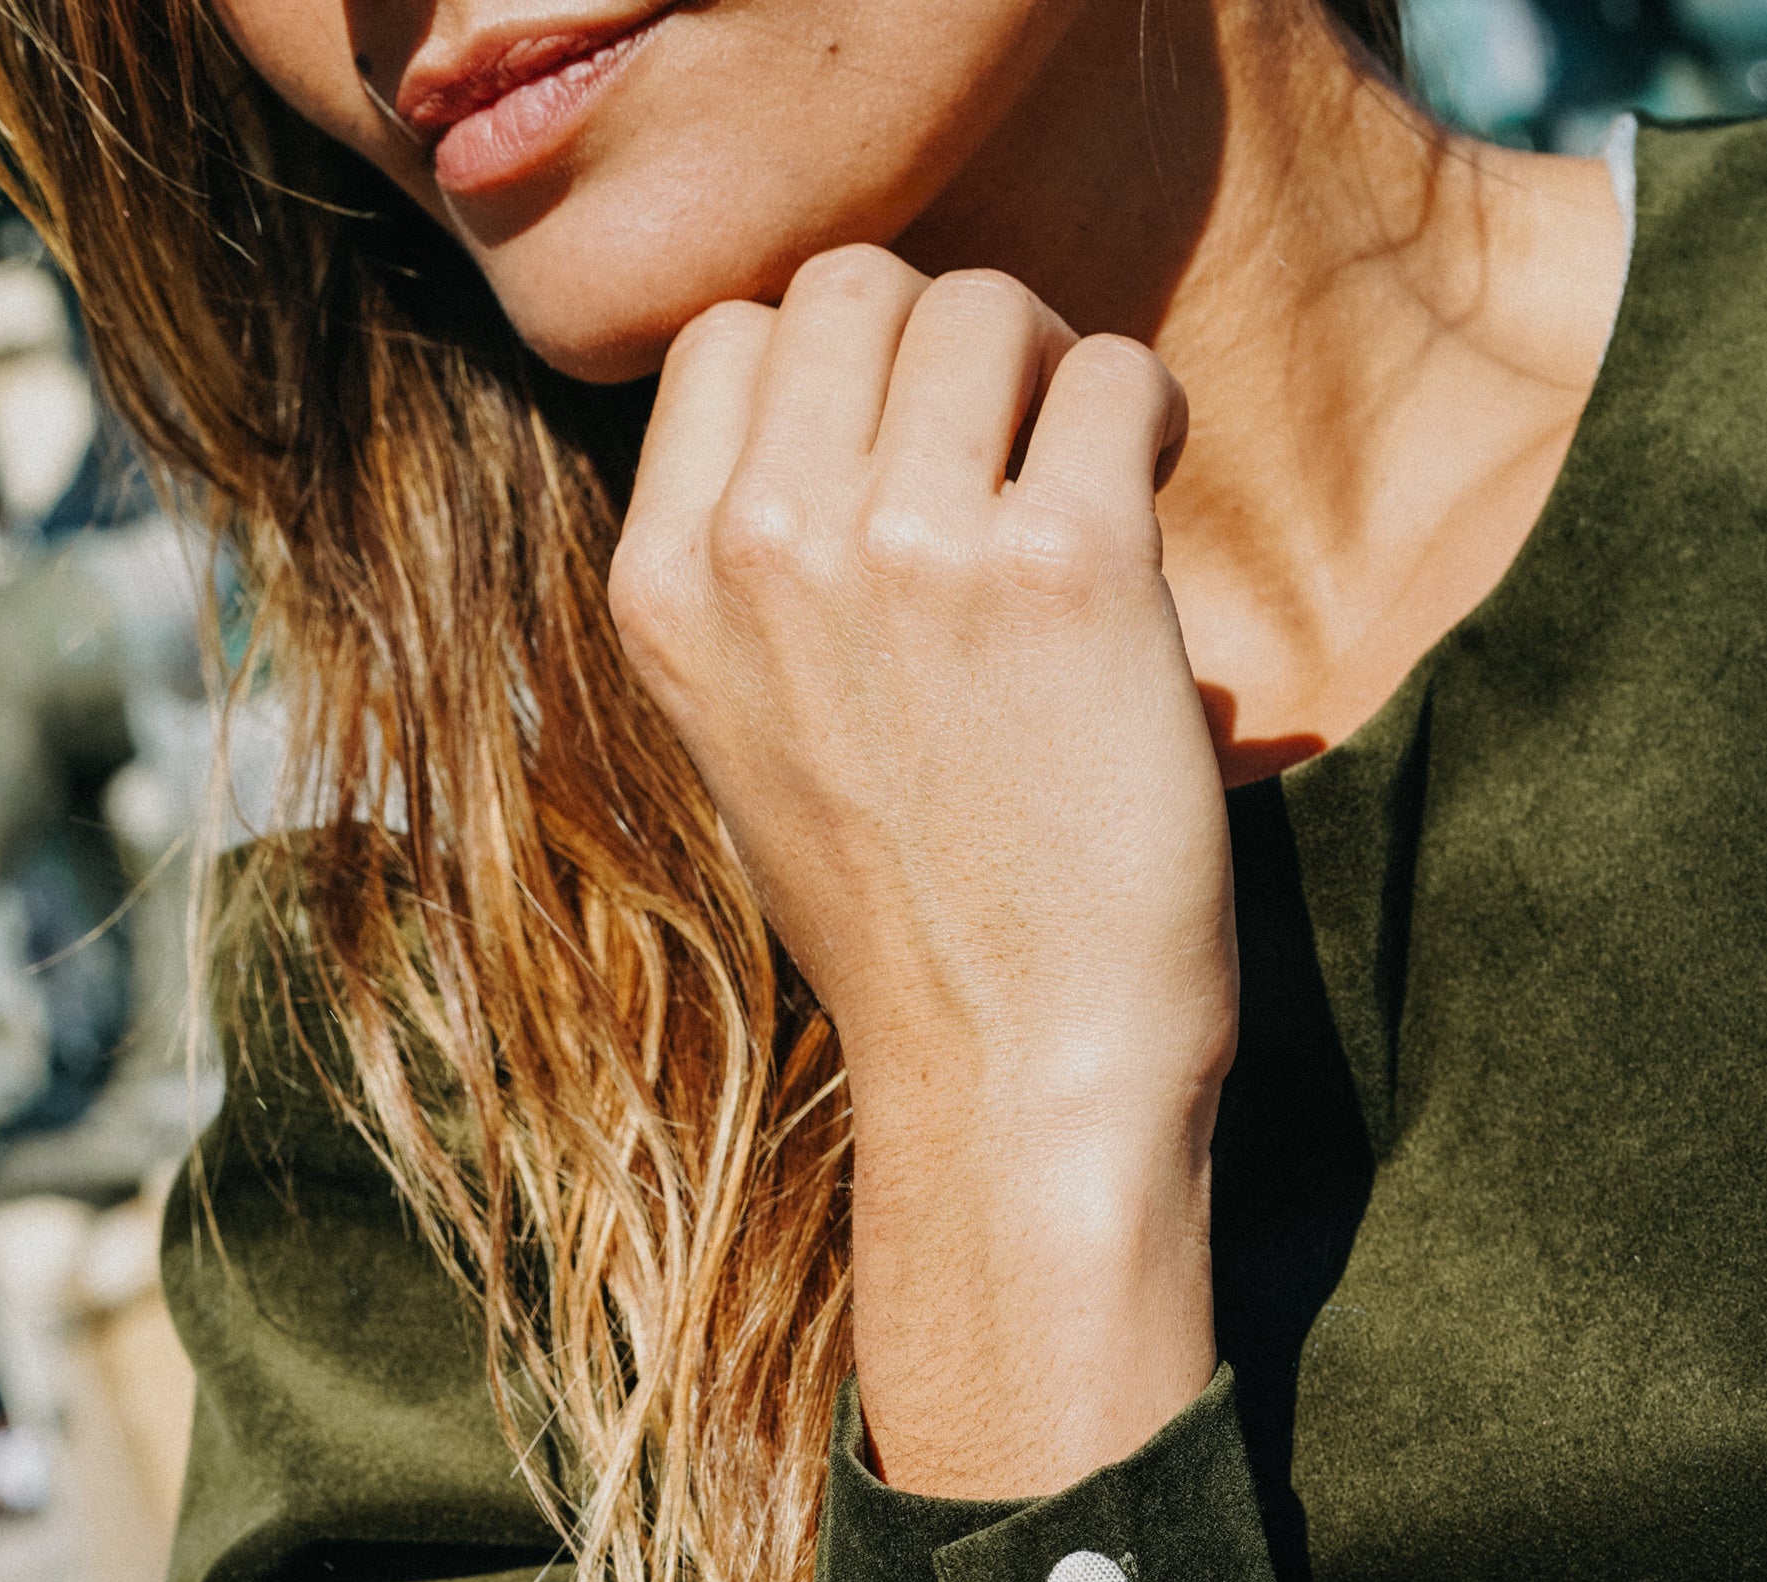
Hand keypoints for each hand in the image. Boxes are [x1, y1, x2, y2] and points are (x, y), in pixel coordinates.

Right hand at [609, 247, 1234, 1497]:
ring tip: (1085, 465)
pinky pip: (1109, 376)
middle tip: (1011, 435)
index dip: (829, 360)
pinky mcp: (1060, 568)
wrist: (1012, 1069)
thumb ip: (755, 569)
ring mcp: (908, 549)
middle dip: (944, 338)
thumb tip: (847, 401)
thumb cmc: (905, 919)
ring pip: (981, 305)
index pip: (724, 334)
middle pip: (850, 286)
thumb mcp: (744, 735)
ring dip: (1049, 364)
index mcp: (662, 589)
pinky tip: (1145, 493)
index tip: (902, 434)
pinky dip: (1141, 416)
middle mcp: (765, 549)